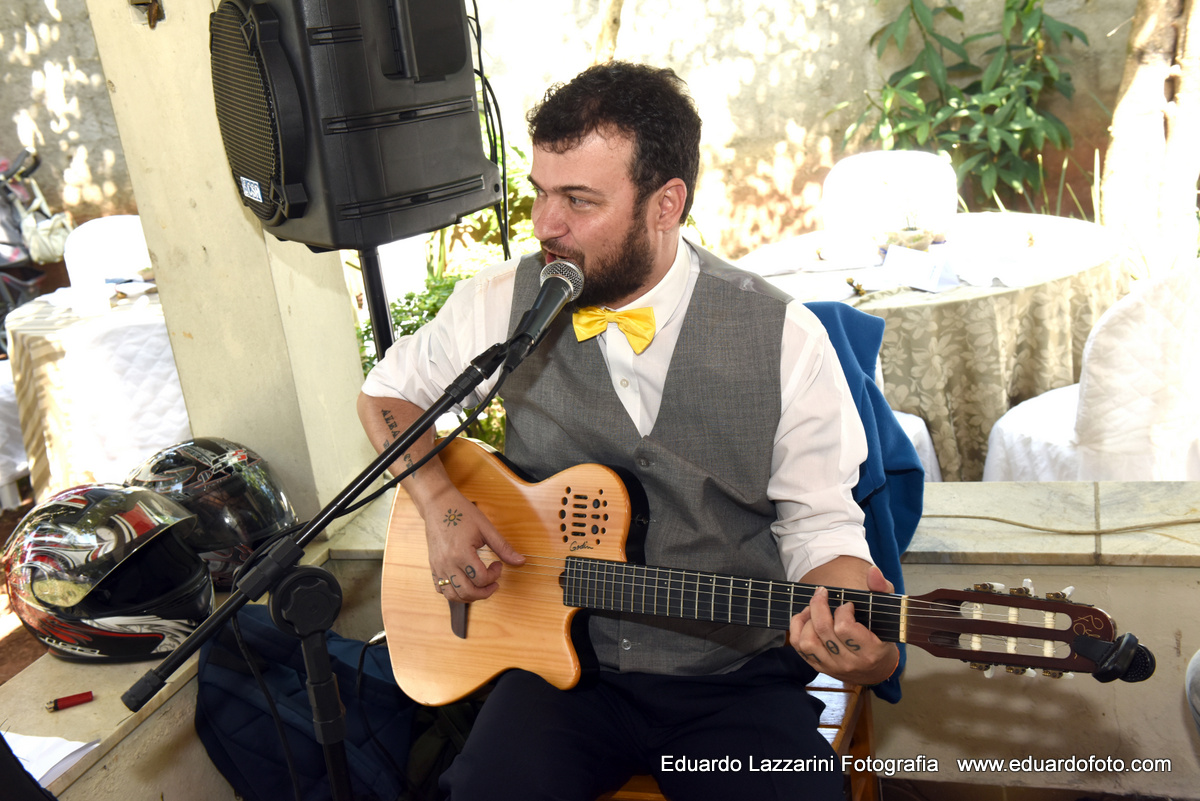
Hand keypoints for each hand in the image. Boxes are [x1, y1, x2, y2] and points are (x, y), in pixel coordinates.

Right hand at [424, 484, 524, 601]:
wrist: (438, 504)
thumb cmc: (462, 513)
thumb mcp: (486, 528)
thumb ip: (503, 547)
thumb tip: (521, 561)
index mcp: (461, 553)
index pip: (481, 578)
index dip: (495, 575)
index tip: (498, 564)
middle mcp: (447, 563)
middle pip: (467, 592)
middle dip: (485, 592)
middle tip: (493, 583)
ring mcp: (438, 566)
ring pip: (452, 595)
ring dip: (470, 596)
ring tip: (480, 586)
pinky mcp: (433, 567)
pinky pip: (441, 589)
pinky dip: (454, 592)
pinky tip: (465, 582)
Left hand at [788, 565, 898, 685]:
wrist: (877, 669)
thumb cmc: (882, 636)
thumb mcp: (889, 613)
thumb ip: (882, 589)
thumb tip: (873, 571)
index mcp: (869, 651)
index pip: (844, 627)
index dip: (842, 610)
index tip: (848, 605)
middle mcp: (849, 662)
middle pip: (822, 630)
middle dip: (818, 605)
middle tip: (822, 593)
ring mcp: (832, 667)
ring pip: (807, 641)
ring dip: (806, 619)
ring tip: (813, 608)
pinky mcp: (819, 667)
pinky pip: (799, 647)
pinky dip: (797, 629)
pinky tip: (805, 618)